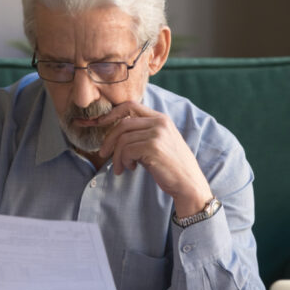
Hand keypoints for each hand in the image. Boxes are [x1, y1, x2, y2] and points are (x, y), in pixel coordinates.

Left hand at [95, 101, 211, 216]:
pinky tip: (130, 168)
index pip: (131, 105)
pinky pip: (126, 151)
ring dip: (117, 156)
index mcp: (161, 118)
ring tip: (120, 168)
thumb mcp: (159, 143)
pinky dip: (123, 161)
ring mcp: (157, 134)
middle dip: (109, 139)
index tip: (100, 123)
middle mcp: (159, 122)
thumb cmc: (171, 166)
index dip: (112, 113)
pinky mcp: (153, 148)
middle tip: (103, 153)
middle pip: (123, 123)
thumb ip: (142, 134)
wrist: (188, 184)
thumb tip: (115, 135)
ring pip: (123, 140)